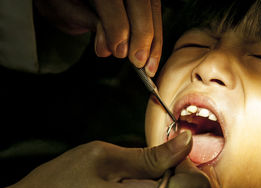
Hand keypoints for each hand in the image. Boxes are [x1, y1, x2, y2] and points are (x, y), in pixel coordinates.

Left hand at [34, 0, 162, 75]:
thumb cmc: (63, 0)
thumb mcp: (66, 10)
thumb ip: (90, 24)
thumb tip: (109, 48)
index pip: (112, 3)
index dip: (118, 28)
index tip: (120, 52)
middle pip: (140, 4)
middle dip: (141, 36)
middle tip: (138, 61)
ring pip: (152, 9)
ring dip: (154, 41)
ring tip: (149, 66)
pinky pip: (155, 13)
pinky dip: (156, 37)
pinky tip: (152, 57)